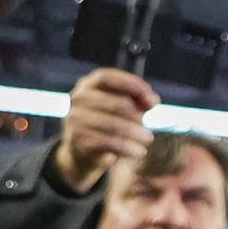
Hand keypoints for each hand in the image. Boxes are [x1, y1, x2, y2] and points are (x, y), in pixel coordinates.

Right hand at [54, 67, 157, 191]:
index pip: (107, 77)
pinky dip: (128, 147)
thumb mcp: (125, 109)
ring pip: (114, 125)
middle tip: (149, 129)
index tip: (152, 99)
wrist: (82, 151)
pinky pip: (109, 142)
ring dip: (136, 134)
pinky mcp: (77, 139)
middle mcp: (77, 99)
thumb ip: (140, 100)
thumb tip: (152, 101)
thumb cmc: (109, 122)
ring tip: (147, 139)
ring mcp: (75, 119)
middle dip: (138, 117)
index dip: (131, 84)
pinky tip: (139, 151)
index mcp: (87, 85)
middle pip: (117, 104)